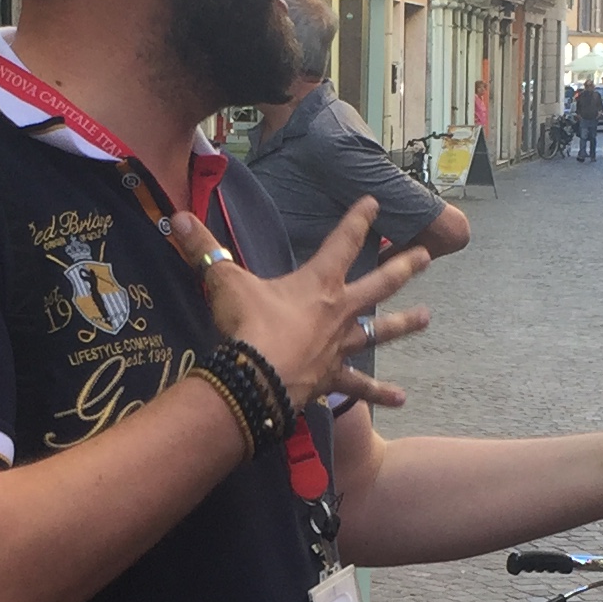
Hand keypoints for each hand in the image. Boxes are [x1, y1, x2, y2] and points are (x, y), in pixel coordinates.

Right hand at [166, 196, 430, 410]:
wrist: (257, 378)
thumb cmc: (247, 324)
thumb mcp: (224, 281)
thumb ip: (203, 249)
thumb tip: (175, 218)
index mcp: (318, 283)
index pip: (343, 242)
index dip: (359, 220)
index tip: (376, 203)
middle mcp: (338, 312)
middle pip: (379, 285)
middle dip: (403, 267)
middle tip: (426, 257)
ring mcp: (339, 346)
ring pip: (378, 332)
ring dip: (403, 324)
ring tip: (427, 318)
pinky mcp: (332, 378)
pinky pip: (359, 387)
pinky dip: (379, 394)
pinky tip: (401, 399)